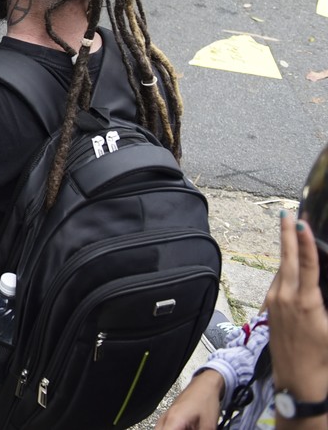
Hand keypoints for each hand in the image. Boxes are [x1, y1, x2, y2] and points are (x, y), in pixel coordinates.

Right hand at [154, 370, 224, 429]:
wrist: (205, 385)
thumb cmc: (206, 400)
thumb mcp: (209, 426)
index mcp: (174, 420)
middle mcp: (166, 418)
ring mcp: (166, 417)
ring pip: (160, 429)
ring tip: (188, 428)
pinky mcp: (169, 417)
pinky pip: (163, 428)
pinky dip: (171, 429)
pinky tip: (184, 428)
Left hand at [265, 211, 327, 403]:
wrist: (298, 379)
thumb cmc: (323, 357)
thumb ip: (326, 301)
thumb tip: (321, 281)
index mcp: (305, 302)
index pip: (306, 264)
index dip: (303, 241)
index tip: (299, 221)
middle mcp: (286, 297)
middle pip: (287, 259)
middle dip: (287, 234)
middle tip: (288, 212)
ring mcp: (275, 301)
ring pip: (282, 268)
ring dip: (287, 249)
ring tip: (291, 229)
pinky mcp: (269, 306)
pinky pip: (278, 281)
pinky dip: (285, 267)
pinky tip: (290, 260)